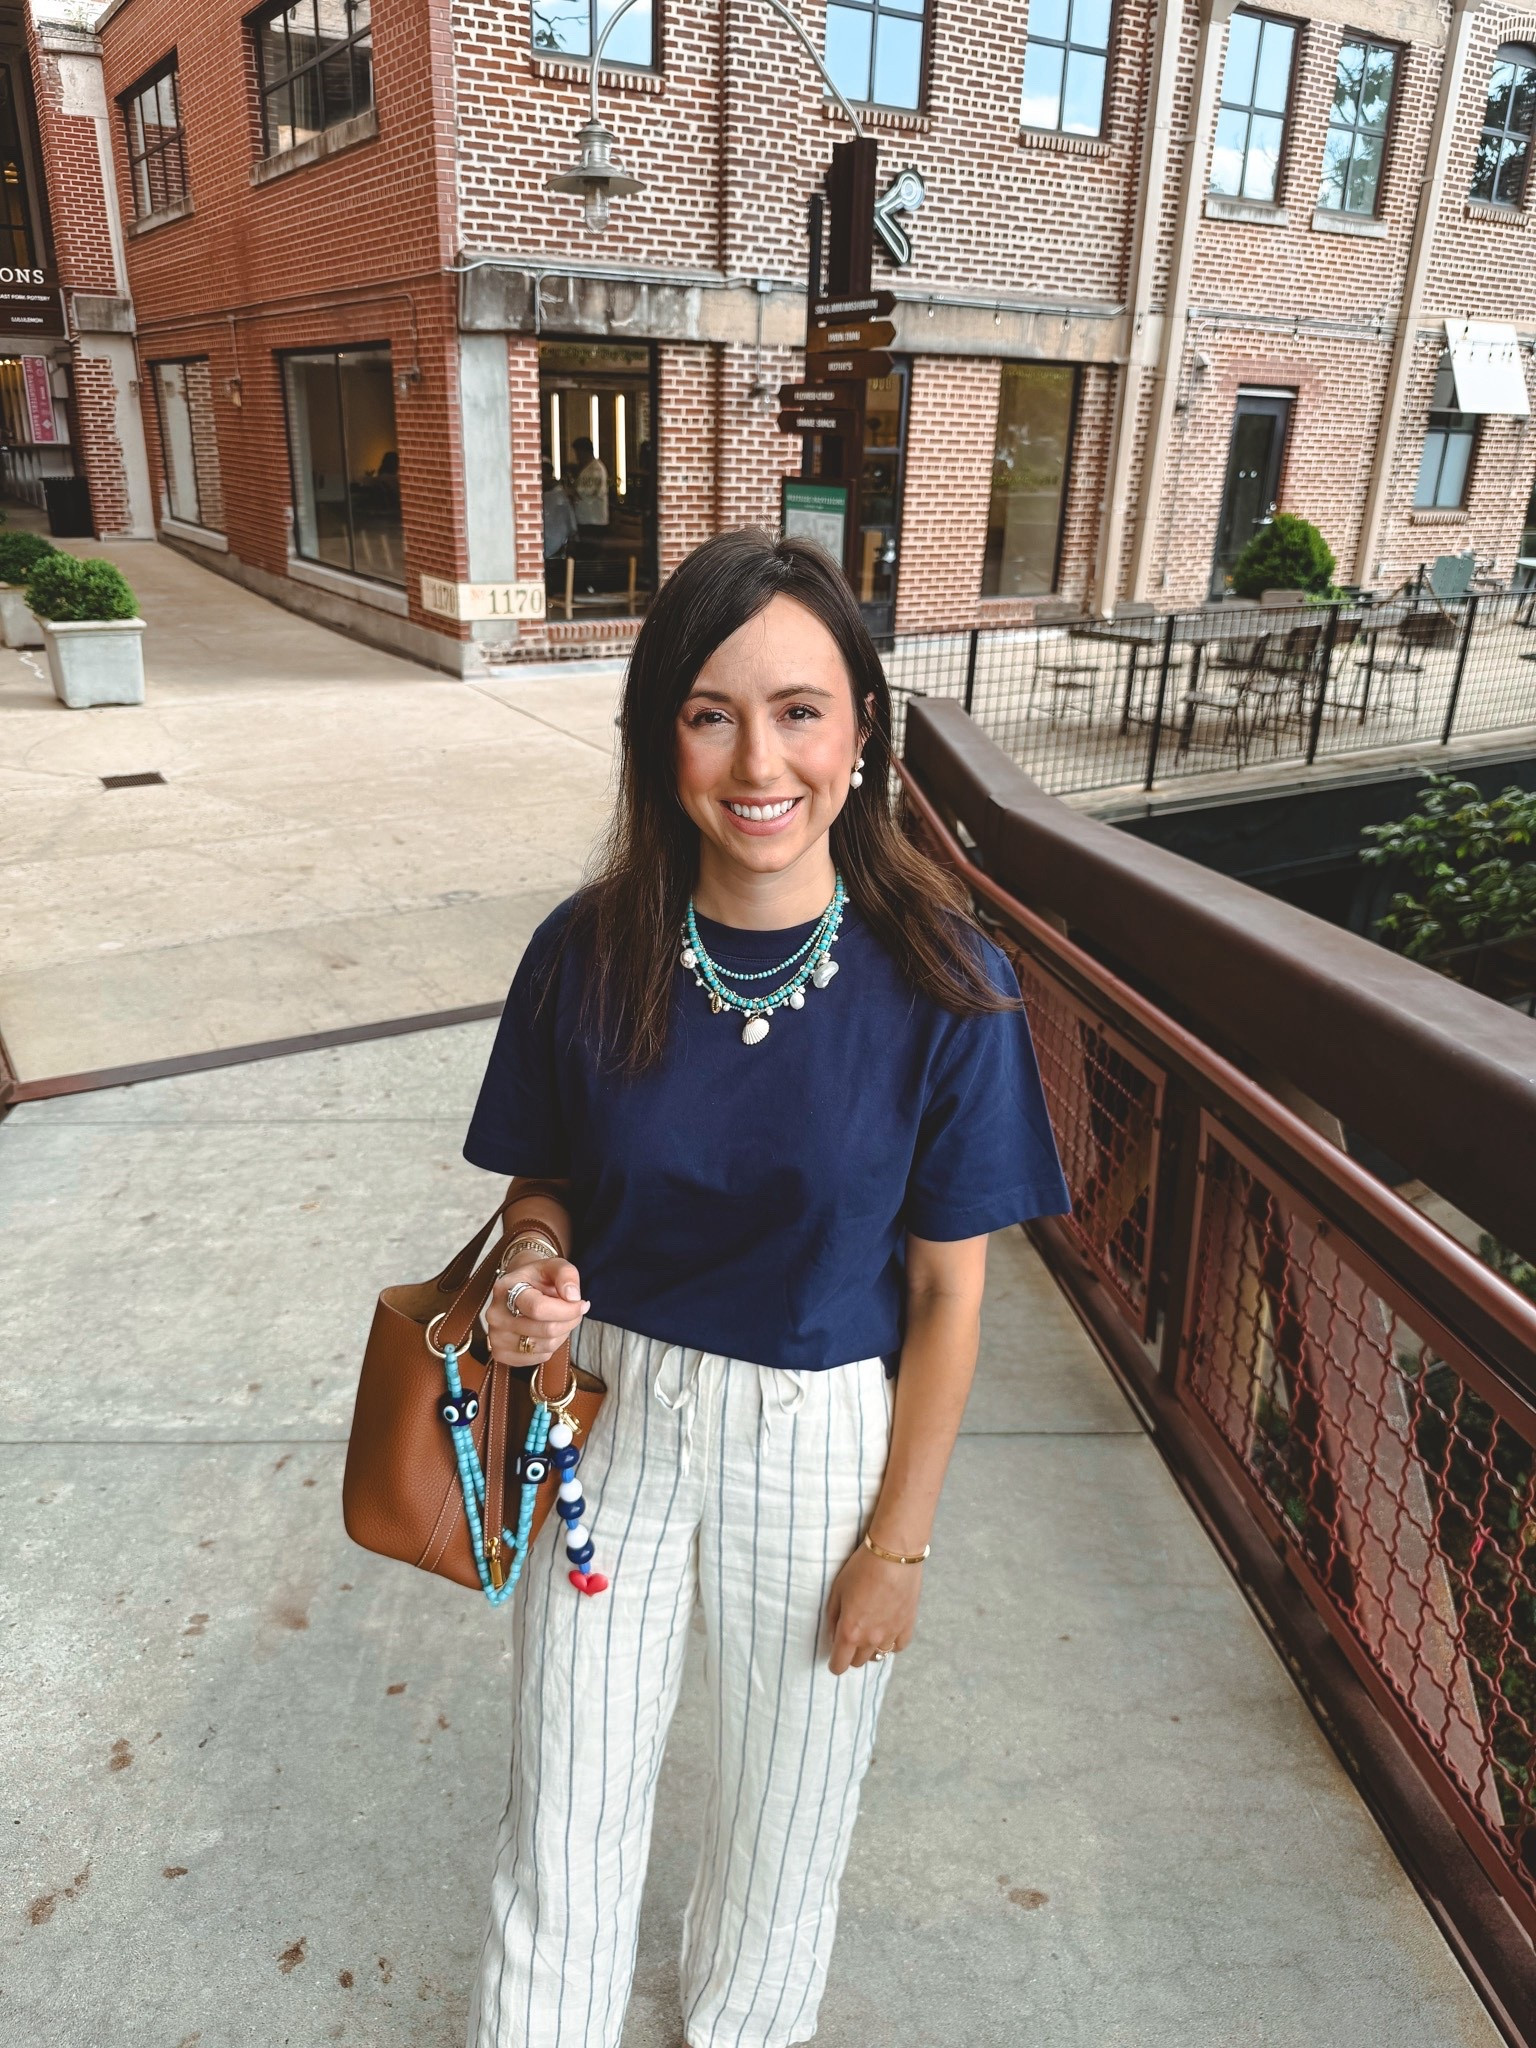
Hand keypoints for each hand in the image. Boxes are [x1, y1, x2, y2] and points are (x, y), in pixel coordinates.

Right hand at [486, 1255, 589, 1370]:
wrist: (519, 1288)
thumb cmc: (538, 1277)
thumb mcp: (553, 1266)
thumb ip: (566, 1274)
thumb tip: (573, 1296)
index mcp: (505, 1289)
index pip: (539, 1309)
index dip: (567, 1310)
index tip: (582, 1304)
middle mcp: (495, 1315)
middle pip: (546, 1330)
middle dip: (569, 1321)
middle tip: (575, 1311)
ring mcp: (496, 1337)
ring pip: (546, 1346)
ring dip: (562, 1333)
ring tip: (560, 1318)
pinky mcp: (501, 1354)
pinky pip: (539, 1358)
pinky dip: (551, 1347)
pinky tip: (547, 1332)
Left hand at [824, 1544, 921, 1674]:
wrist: (894, 1554)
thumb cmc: (861, 1568)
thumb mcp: (837, 1590)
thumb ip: (833, 1618)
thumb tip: (834, 1635)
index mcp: (850, 1632)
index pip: (839, 1665)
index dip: (835, 1662)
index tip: (835, 1655)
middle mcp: (871, 1639)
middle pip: (858, 1662)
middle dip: (851, 1653)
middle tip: (850, 1636)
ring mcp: (891, 1634)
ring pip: (878, 1656)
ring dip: (870, 1649)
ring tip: (868, 1632)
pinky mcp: (907, 1626)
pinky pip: (898, 1647)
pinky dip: (891, 1643)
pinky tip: (887, 1630)